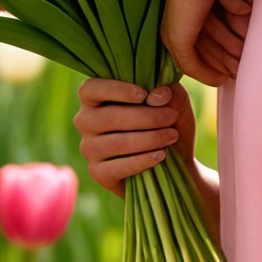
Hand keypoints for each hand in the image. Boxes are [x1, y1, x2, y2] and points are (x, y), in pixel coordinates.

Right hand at [74, 77, 195, 198]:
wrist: (175, 160)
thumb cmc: (168, 123)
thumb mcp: (174, 102)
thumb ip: (169, 91)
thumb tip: (158, 94)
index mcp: (94, 97)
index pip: (91, 89)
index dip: (116, 90)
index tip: (144, 95)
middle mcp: (85, 121)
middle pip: (108, 117)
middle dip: (145, 116)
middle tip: (172, 116)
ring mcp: (89, 148)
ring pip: (115, 143)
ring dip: (148, 138)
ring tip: (171, 136)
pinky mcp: (98, 172)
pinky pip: (117, 167)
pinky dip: (141, 161)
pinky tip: (160, 156)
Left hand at [163, 0, 251, 85]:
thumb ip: (231, 7)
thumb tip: (243, 13)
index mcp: (186, 6)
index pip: (201, 35)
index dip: (219, 49)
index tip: (234, 59)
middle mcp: (176, 21)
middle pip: (200, 47)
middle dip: (222, 60)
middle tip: (239, 71)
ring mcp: (173, 32)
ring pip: (198, 57)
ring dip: (221, 64)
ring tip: (238, 71)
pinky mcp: (176, 41)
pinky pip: (190, 65)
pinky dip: (206, 74)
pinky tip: (221, 79)